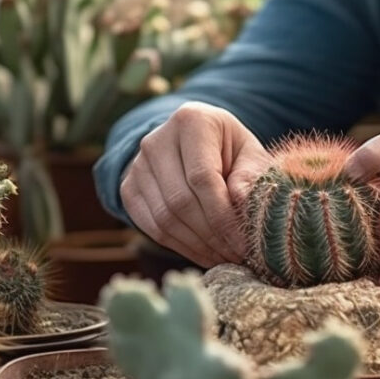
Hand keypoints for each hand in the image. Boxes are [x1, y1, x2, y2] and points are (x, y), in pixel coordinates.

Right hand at [120, 102, 270, 266]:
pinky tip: (204, 254)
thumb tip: (241, 203)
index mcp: (191, 120)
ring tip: (224, 258)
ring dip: (197, 246)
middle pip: (180, 201)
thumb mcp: (250, 154)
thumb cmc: (230, 150)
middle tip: (237, 257)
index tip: (244, 244)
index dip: (223, 216)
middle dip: (212, 236)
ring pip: (164, 218)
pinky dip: (180, 246)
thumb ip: (251, 176)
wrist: (196, 145)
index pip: (202, 177)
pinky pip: (151, 227)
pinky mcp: (128, 188)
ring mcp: (137, 164)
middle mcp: (156, 139)